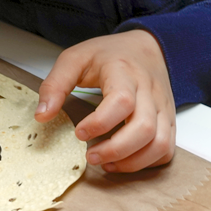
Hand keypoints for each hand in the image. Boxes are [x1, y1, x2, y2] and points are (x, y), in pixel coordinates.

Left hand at [35, 30, 175, 172]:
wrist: (147, 46)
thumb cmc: (109, 55)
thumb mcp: (75, 59)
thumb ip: (55, 85)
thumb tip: (41, 116)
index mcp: (124, 72)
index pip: (122, 101)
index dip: (100, 123)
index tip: (79, 133)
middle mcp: (149, 91)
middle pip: (144, 128)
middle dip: (116, 150)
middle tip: (91, 156)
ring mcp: (162, 107)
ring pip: (160, 143)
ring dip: (133, 162)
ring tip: (107, 164)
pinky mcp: (169, 120)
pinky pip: (167, 149)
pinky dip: (148, 162)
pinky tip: (125, 161)